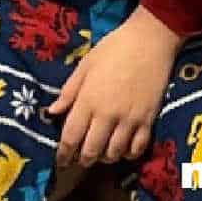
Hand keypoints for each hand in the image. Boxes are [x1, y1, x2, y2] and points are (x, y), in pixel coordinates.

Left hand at [50, 5, 179, 167]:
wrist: (150, 40)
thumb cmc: (114, 48)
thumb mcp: (86, 64)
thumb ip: (69, 91)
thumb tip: (52, 112)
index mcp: (89, 99)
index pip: (71, 137)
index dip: (64, 153)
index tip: (61, 160)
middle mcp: (107, 115)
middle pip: (91, 151)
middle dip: (83, 159)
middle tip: (81, 157)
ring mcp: (129, 120)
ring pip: (113, 154)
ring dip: (104, 157)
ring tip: (102, 151)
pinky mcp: (148, 121)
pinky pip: (136, 150)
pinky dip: (128, 154)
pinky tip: (123, 147)